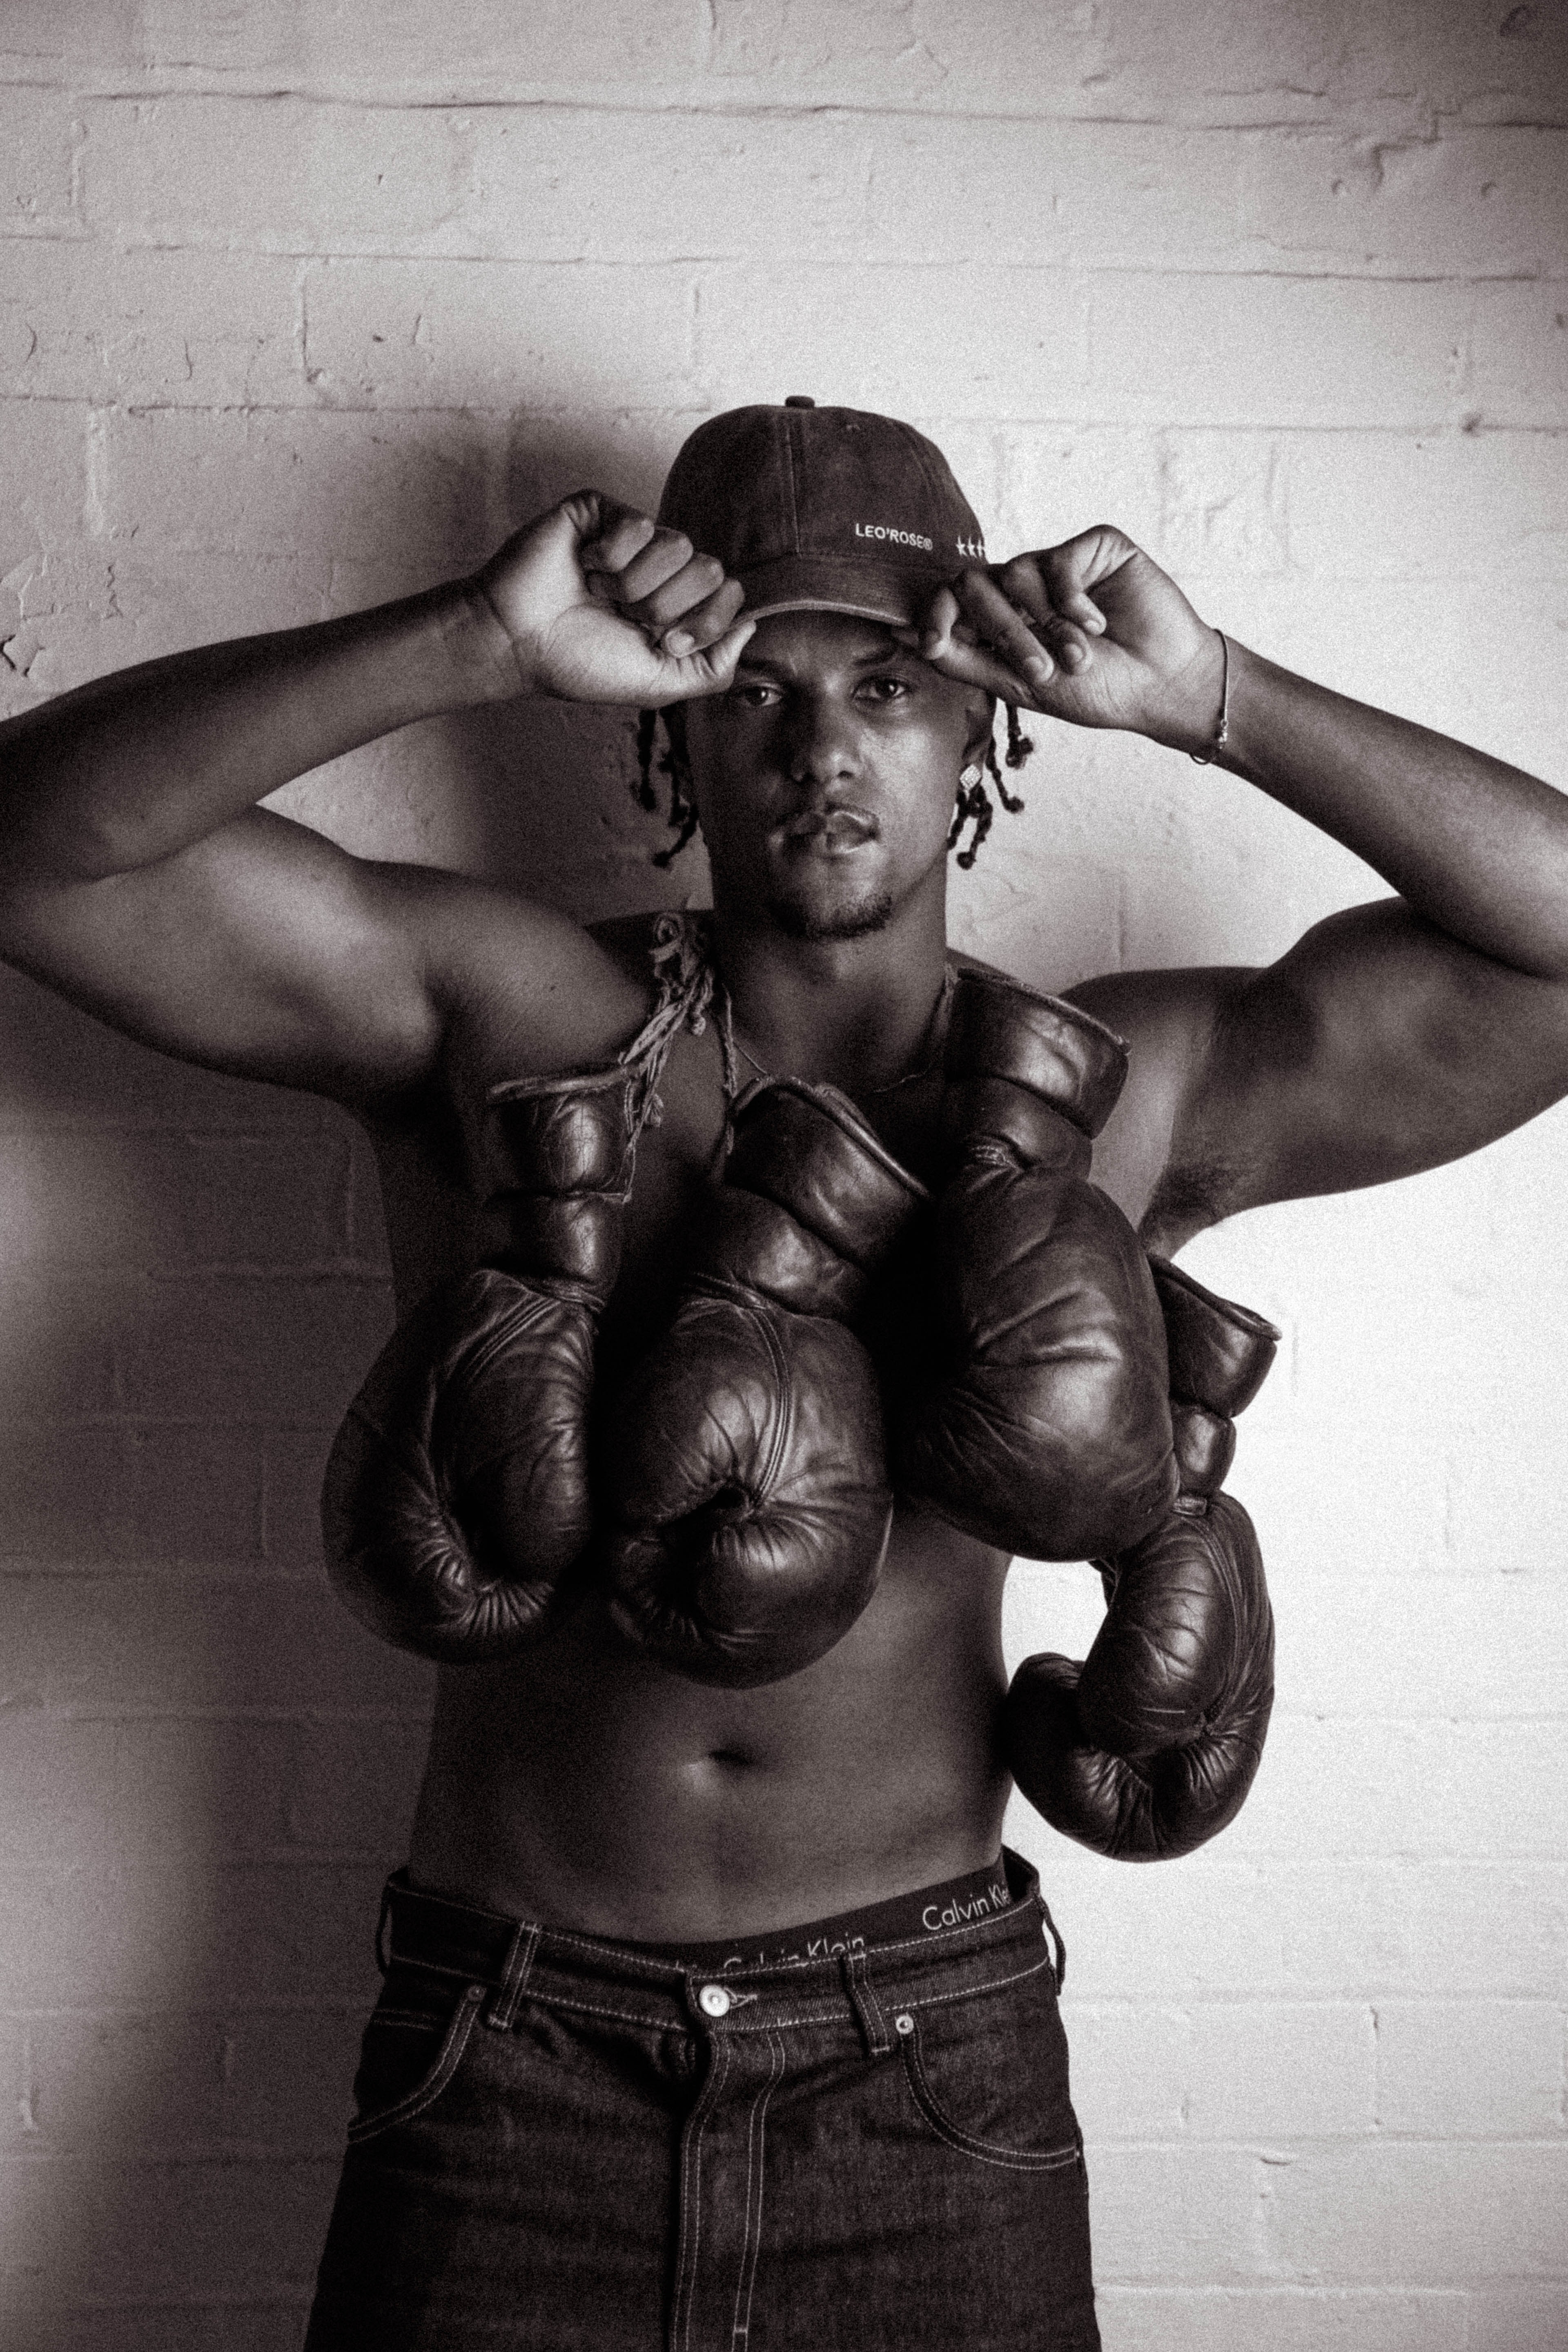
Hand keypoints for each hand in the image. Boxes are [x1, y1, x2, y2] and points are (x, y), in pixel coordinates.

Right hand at [470, 492, 754, 706]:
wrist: (518, 643)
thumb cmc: (578, 663)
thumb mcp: (658, 684)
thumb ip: (712, 667)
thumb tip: (751, 629)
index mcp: (678, 604)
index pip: (729, 594)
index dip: (703, 622)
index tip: (661, 641)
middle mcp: (662, 567)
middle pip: (712, 569)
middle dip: (668, 607)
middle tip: (626, 618)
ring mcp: (633, 536)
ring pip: (679, 545)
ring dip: (636, 585)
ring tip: (601, 594)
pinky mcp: (603, 511)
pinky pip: (639, 525)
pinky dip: (610, 559)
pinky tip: (584, 569)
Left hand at [905, 526, 1226, 752]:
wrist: (1163, 684)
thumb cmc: (1098, 690)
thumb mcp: (1022, 685)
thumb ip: (965, 659)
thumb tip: (908, 635)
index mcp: (1002, 619)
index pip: (950, 598)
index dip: (935, 614)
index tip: (933, 643)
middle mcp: (1025, 587)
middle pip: (976, 584)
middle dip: (1003, 631)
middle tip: (1042, 669)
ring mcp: (1058, 564)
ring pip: (1016, 574)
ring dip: (1047, 627)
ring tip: (1081, 655)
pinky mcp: (1095, 547)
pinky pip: (1060, 561)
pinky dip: (1073, 602)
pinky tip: (1098, 626)